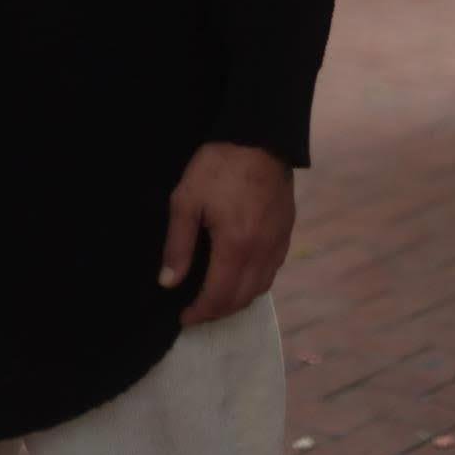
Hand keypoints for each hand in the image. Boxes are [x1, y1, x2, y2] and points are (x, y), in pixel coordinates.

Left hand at [158, 141, 295, 325]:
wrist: (260, 137)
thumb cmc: (219, 166)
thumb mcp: (187, 200)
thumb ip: (178, 244)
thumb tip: (168, 282)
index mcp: (236, 247)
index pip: (218, 297)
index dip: (200, 312)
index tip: (184, 317)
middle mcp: (261, 253)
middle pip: (241, 299)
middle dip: (217, 311)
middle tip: (197, 311)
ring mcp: (278, 243)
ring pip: (261, 288)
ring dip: (237, 300)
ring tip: (217, 297)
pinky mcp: (286, 232)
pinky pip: (272, 270)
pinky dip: (255, 282)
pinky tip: (241, 273)